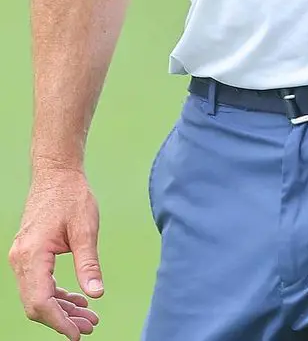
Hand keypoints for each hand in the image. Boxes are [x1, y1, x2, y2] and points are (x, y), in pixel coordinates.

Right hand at [9, 168, 102, 337]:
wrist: (56, 173)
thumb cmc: (72, 195)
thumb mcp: (86, 228)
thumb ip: (89, 263)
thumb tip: (96, 294)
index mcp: (32, 255)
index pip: (41, 301)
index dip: (59, 322)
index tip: (78, 334)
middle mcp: (21, 260)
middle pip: (37, 304)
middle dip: (62, 319)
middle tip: (90, 327)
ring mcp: (22, 258)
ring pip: (38, 296)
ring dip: (61, 309)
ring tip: (88, 317)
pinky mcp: (29, 255)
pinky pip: (40, 284)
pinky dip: (57, 294)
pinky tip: (77, 300)